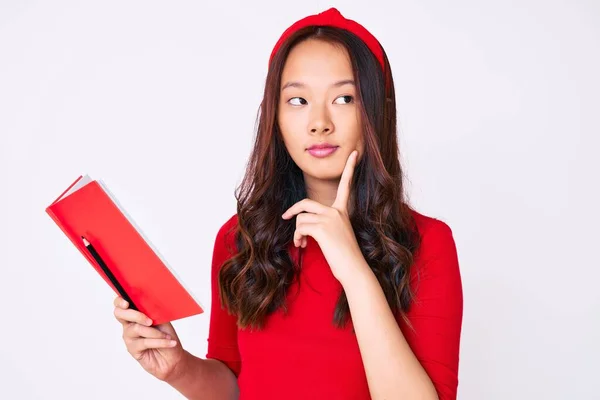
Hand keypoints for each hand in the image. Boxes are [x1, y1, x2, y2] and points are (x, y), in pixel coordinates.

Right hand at [113, 296, 185, 381]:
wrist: (173, 357)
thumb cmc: (167, 336)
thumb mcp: (162, 319)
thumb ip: (152, 311)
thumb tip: (148, 303)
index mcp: (135, 314)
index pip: (120, 305)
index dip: (120, 302)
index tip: (127, 303)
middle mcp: (129, 325)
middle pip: (120, 314)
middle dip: (136, 315)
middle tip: (150, 321)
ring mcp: (129, 337)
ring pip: (137, 329)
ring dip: (155, 332)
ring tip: (166, 336)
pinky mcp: (133, 349)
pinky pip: (145, 342)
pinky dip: (160, 341)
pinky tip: (169, 342)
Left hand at [281, 150, 367, 285]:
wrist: (354, 269)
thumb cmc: (345, 257)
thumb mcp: (336, 236)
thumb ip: (323, 225)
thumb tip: (301, 228)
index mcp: (342, 211)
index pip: (346, 185)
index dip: (349, 168)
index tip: (354, 153)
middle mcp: (337, 211)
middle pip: (306, 203)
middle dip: (293, 210)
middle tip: (285, 218)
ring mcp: (330, 218)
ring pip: (301, 218)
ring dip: (297, 232)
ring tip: (302, 243)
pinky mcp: (322, 228)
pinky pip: (300, 226)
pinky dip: (298, 237)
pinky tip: (303, 245)